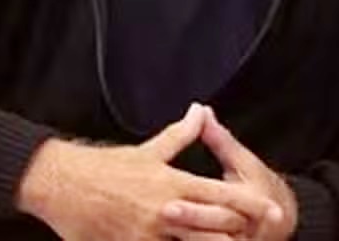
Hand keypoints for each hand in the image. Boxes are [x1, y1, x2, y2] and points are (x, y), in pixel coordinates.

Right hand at [17, 103, 281, 239]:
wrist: (63, 184)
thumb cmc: (105, 166)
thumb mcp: (146, 150)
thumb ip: (179, 135)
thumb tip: (200, 110)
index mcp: (172, 182)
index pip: (221, 194)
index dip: (250, 204)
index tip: (275, 211)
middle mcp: (166, 209)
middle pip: (216, 227)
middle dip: (242, 234)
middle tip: (266, 236)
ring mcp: (150, 234)